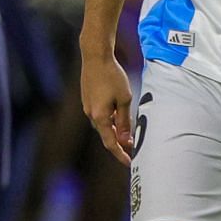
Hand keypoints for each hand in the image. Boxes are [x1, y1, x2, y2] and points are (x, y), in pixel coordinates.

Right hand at [80, 49, 134, 165]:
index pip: (111, 143)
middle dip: (119, 143)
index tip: (129, 163)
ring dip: (114, 130)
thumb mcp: (125, 99)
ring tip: (127, 131)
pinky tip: (118, 115)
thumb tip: (125, 139)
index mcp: (100, 117)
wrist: (95, 57)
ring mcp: (87, 107)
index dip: (120, 154)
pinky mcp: (87, 100)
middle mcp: (91, 115)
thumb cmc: (112, 76)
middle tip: (133, 147)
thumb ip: (124, 120)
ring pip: (103, 125)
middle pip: (106, 135)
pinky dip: (109, 120)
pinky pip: (99, 116)